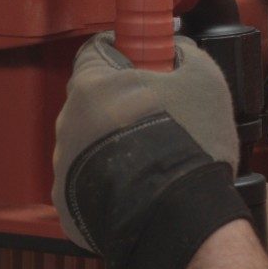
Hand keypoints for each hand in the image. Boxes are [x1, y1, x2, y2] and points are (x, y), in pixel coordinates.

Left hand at [52, 33, 249, 268]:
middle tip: (155, 113)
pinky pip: (85, 177)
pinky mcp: (66, 199)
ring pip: (87, 139)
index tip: (143, 62)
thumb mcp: (204, 79)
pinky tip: (136, 184)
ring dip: (110, 141)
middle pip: (91, 98)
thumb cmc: (187, 144)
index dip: (122, 52)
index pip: (95, 51)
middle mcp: (67, 121)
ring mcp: (63, 162)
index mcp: (91, 85)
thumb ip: (184, 53)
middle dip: (118, 101)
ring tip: (149, 156)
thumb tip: (176, 49)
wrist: (176, 219)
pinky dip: (106, 178)